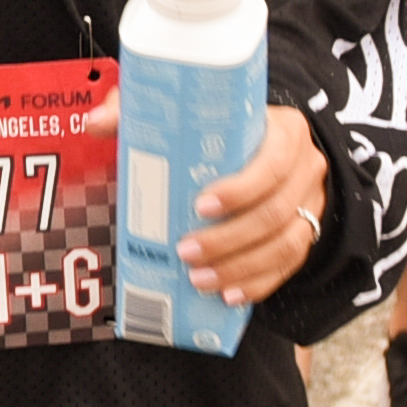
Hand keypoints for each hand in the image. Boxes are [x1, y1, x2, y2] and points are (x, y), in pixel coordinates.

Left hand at [79, 93, 329, 305]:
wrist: (262, 145)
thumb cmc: (217, 129)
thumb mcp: (185, 113)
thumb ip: (139, 112)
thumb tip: (95, 124)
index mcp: (284, 131)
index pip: (272, 162)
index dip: (241, 189)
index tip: (200, 206)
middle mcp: (305, 168)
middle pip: (276, 211)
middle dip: (229, 238)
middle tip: (185, 251)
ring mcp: (311, 204)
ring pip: (286, 244)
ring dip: (241, 268)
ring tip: (198, 279)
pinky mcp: (306, 233)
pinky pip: (289, 266)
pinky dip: (259, 284)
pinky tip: (228, 295)